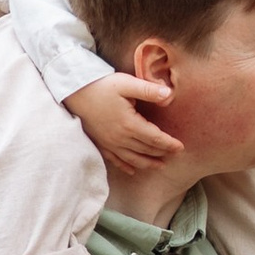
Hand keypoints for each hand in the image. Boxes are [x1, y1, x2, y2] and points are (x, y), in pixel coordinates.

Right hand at [67, 70, 181, 173]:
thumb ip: (149, 90)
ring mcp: (109, 143)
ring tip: (160, 166)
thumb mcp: (126, 83)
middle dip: (162, 153)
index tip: (180, 147)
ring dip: (148, 163)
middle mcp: (120, 138)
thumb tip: (169, 95)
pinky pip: (115, 160)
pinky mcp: (100, 143)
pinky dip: (126, 166)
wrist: (73, 92)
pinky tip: (132, 170)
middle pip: (146, 150)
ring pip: (133, 159)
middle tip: (175, 155)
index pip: (155, 138)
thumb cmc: (101, 85)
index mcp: (129, 124)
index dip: (169, 144)